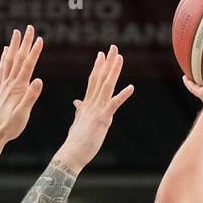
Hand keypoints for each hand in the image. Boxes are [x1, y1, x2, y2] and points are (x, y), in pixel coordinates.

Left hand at [0, 26, 44, 143]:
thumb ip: (31, 97)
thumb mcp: (23, 113)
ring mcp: (3, 86)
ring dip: (13, 46)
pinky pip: (2, 69)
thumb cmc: (9, 126)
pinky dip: (4, 58)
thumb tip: (38, 80)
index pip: (27, 66)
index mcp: (18, 88)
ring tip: (16, 33)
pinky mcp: (0, 90)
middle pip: (18, 59)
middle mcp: (9, 84)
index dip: (34, 52)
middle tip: (29, 27)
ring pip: (8, 61)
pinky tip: (5, 51)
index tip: (40, 39)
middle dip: (24, 43)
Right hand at [57, 44, 134, 171]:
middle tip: (113, 47)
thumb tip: (77, 103)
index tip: (102, 55)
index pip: (93, 81)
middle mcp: (91, 104)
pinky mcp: (102, 120)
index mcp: (86, 104)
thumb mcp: (78, 123)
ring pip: (106, 86)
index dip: (98, 67)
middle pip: (100, 78)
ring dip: (113, 71)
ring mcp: (96, 111)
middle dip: (107, 62)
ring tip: (119, 57)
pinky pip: (114, 104)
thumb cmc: (75, 142)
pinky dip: (123, 95)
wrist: (71, 154)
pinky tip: (131, 87)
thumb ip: (79, 111)